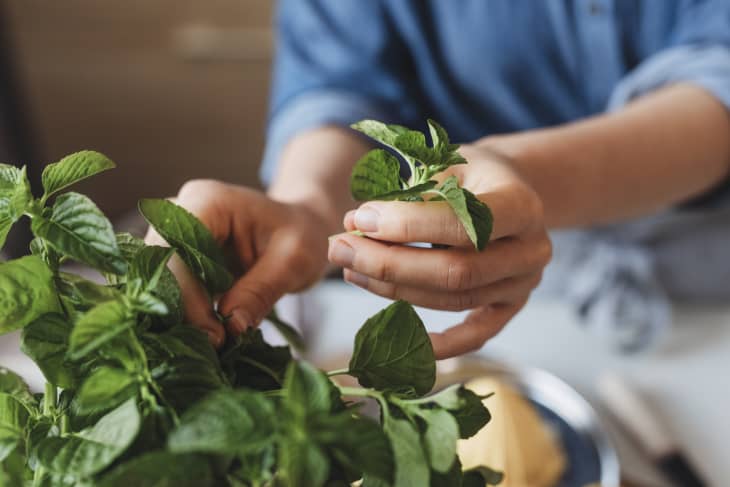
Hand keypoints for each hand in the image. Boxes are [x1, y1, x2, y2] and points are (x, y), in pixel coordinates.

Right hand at [145, 180, 329, 346]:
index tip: (214, 335)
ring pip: (157, 283)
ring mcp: (173, 237)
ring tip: (213, 345)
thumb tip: (231, 326)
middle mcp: (179, 214)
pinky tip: (207, 337)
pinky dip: (184, 317)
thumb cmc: (301, 236)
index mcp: (207, 201)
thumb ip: (260, 291)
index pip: (176, 250)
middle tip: (214, 346)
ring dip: (180, 318)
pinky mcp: (175, 261)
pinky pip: (167, 292)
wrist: (299, 229)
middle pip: (159, 268)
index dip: (186, 296)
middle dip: (181, 312)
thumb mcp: (294, 261)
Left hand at [328, 145, 551, 358]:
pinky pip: (476, 335)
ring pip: (455, 301)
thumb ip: (408, 193)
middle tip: (339, 248)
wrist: (510, 188)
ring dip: (395, 290)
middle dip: (389, 264)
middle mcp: (531, 250)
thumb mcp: (447, 164)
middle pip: (456, 272)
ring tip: (351, 269)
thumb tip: (355, 225)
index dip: (407, 225)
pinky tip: (401, 339)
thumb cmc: (471, 174)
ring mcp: (523, 284)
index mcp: (521, 205)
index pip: (462, 225)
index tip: (360, 218)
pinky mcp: (510, 307)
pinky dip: (441, 344)